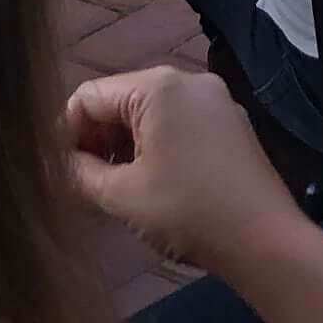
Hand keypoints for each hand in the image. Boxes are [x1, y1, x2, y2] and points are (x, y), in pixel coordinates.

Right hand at [64, 66, 311, 271]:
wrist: (266, 242)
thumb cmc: (188, 213)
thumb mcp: (123, 195)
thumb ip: (79, 173)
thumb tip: (57, 163)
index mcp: (159, 86)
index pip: (89, 96)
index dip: (64, 134)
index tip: (57, 172)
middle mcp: (189, 81)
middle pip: (121, 101)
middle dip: (96, 140)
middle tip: (83, 184)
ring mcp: (216, 102)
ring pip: (150, 115)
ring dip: (125, 148)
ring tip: (114, 190)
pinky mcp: (232, 126)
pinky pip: (179, 125)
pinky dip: (157, 149)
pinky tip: (152, 186)